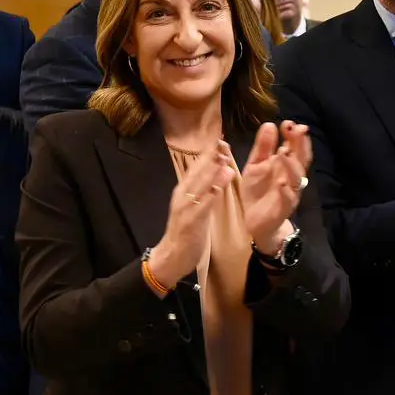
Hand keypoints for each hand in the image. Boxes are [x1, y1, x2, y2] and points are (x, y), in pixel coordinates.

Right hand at [148, 142, 236, 289]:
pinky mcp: (189, 222)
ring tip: (223, 158)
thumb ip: (206, 189)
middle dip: (209, 156)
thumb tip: (220, 170)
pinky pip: (201, 207)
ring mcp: (184, 208)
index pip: (196, 166)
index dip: (208, 152)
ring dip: (210, 172)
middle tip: (223, 140)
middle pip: (196, 172)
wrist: (171, 256)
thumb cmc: (186, 231)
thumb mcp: (195, 206)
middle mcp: (182, 195)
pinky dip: (210, 196)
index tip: (220, 138)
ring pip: (198, 186)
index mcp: (183, 190)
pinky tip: (218, 187)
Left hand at [241, 121, 309, 250]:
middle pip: (300, 159)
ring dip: (292, 165)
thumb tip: (269, 124)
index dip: (294, 135)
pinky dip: (286, 192)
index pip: (294, 147)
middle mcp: (291, 177)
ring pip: (296, 178)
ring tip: (284, 153)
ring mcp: (290, 192)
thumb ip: (263, 147)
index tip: (288, 123)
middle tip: (297, 129)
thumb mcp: (256, 165)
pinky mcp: (283, 208)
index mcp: (285, 164)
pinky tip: (282, 184)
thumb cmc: (258, 190)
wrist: (254, 220)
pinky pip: (288, 200)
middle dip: (300, 144)